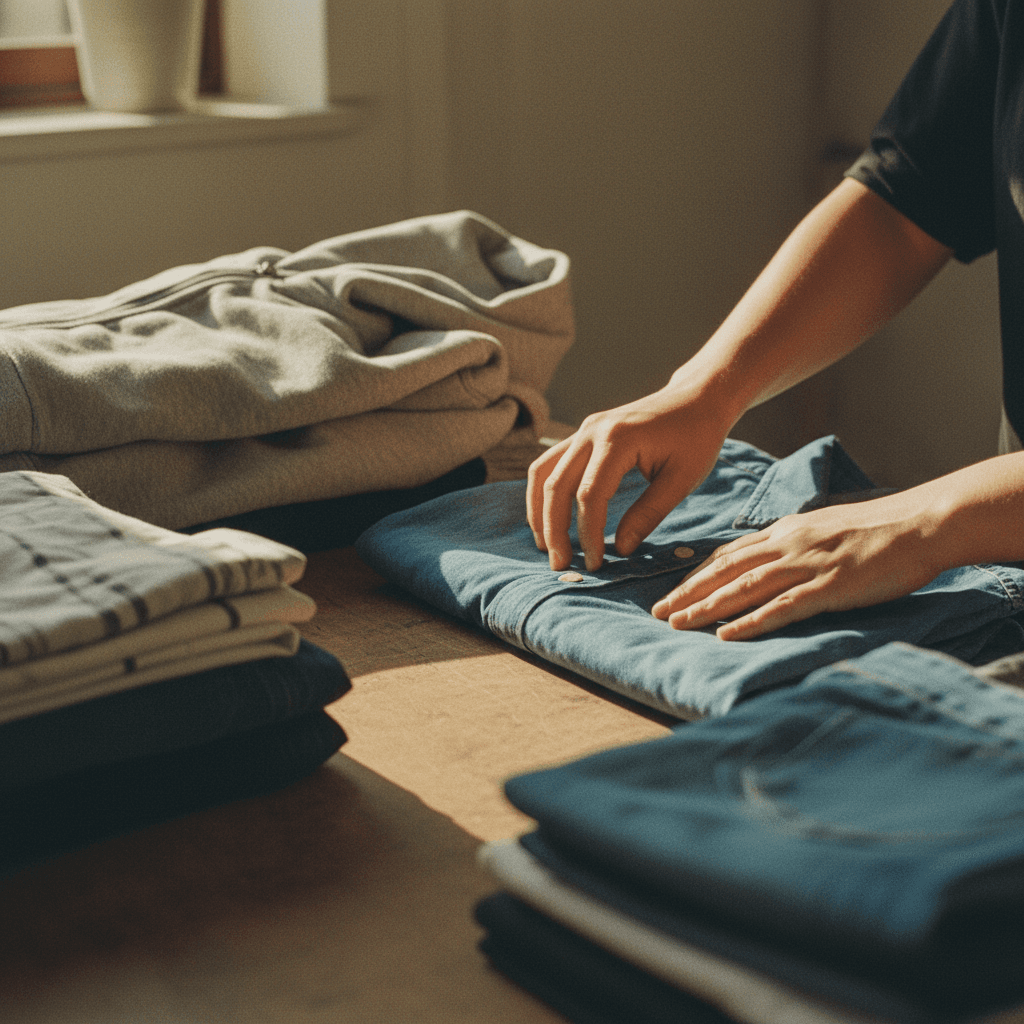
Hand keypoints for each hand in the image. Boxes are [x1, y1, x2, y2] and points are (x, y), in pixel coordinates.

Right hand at [526, 385, 732, 571]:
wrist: (697, 398)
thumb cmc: (697, 438)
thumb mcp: (682, 480)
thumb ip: (648, 514)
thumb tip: (620, 549)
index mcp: (618, 439)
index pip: (589, 495)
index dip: (588, 533)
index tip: (596, 564)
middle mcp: (592, 430)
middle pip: (556, 486)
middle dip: (554, 530)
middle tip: (560, 566)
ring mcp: (584, 429)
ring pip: (543, 473)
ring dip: (539, 512)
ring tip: (545, 546)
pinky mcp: (583, 434)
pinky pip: (550, 464)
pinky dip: (543, 492)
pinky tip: (547, 518)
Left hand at [651, 493, 943, 639]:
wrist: (920, 523)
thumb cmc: (878, 529)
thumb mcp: (824, 528)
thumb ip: (795, 544)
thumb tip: (772, 560)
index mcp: (785, 531)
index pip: (729, 555)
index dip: (697, 574)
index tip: (672, 591)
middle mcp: (787, 545)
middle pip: (725, 571)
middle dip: (688, 593)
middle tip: (658, 612)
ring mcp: (806, 565)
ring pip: (743, 588)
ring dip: (706, 607)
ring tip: (677, 624)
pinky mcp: (828, 587)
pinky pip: (781, 607)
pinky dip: (750, 621)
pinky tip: (726, 635)